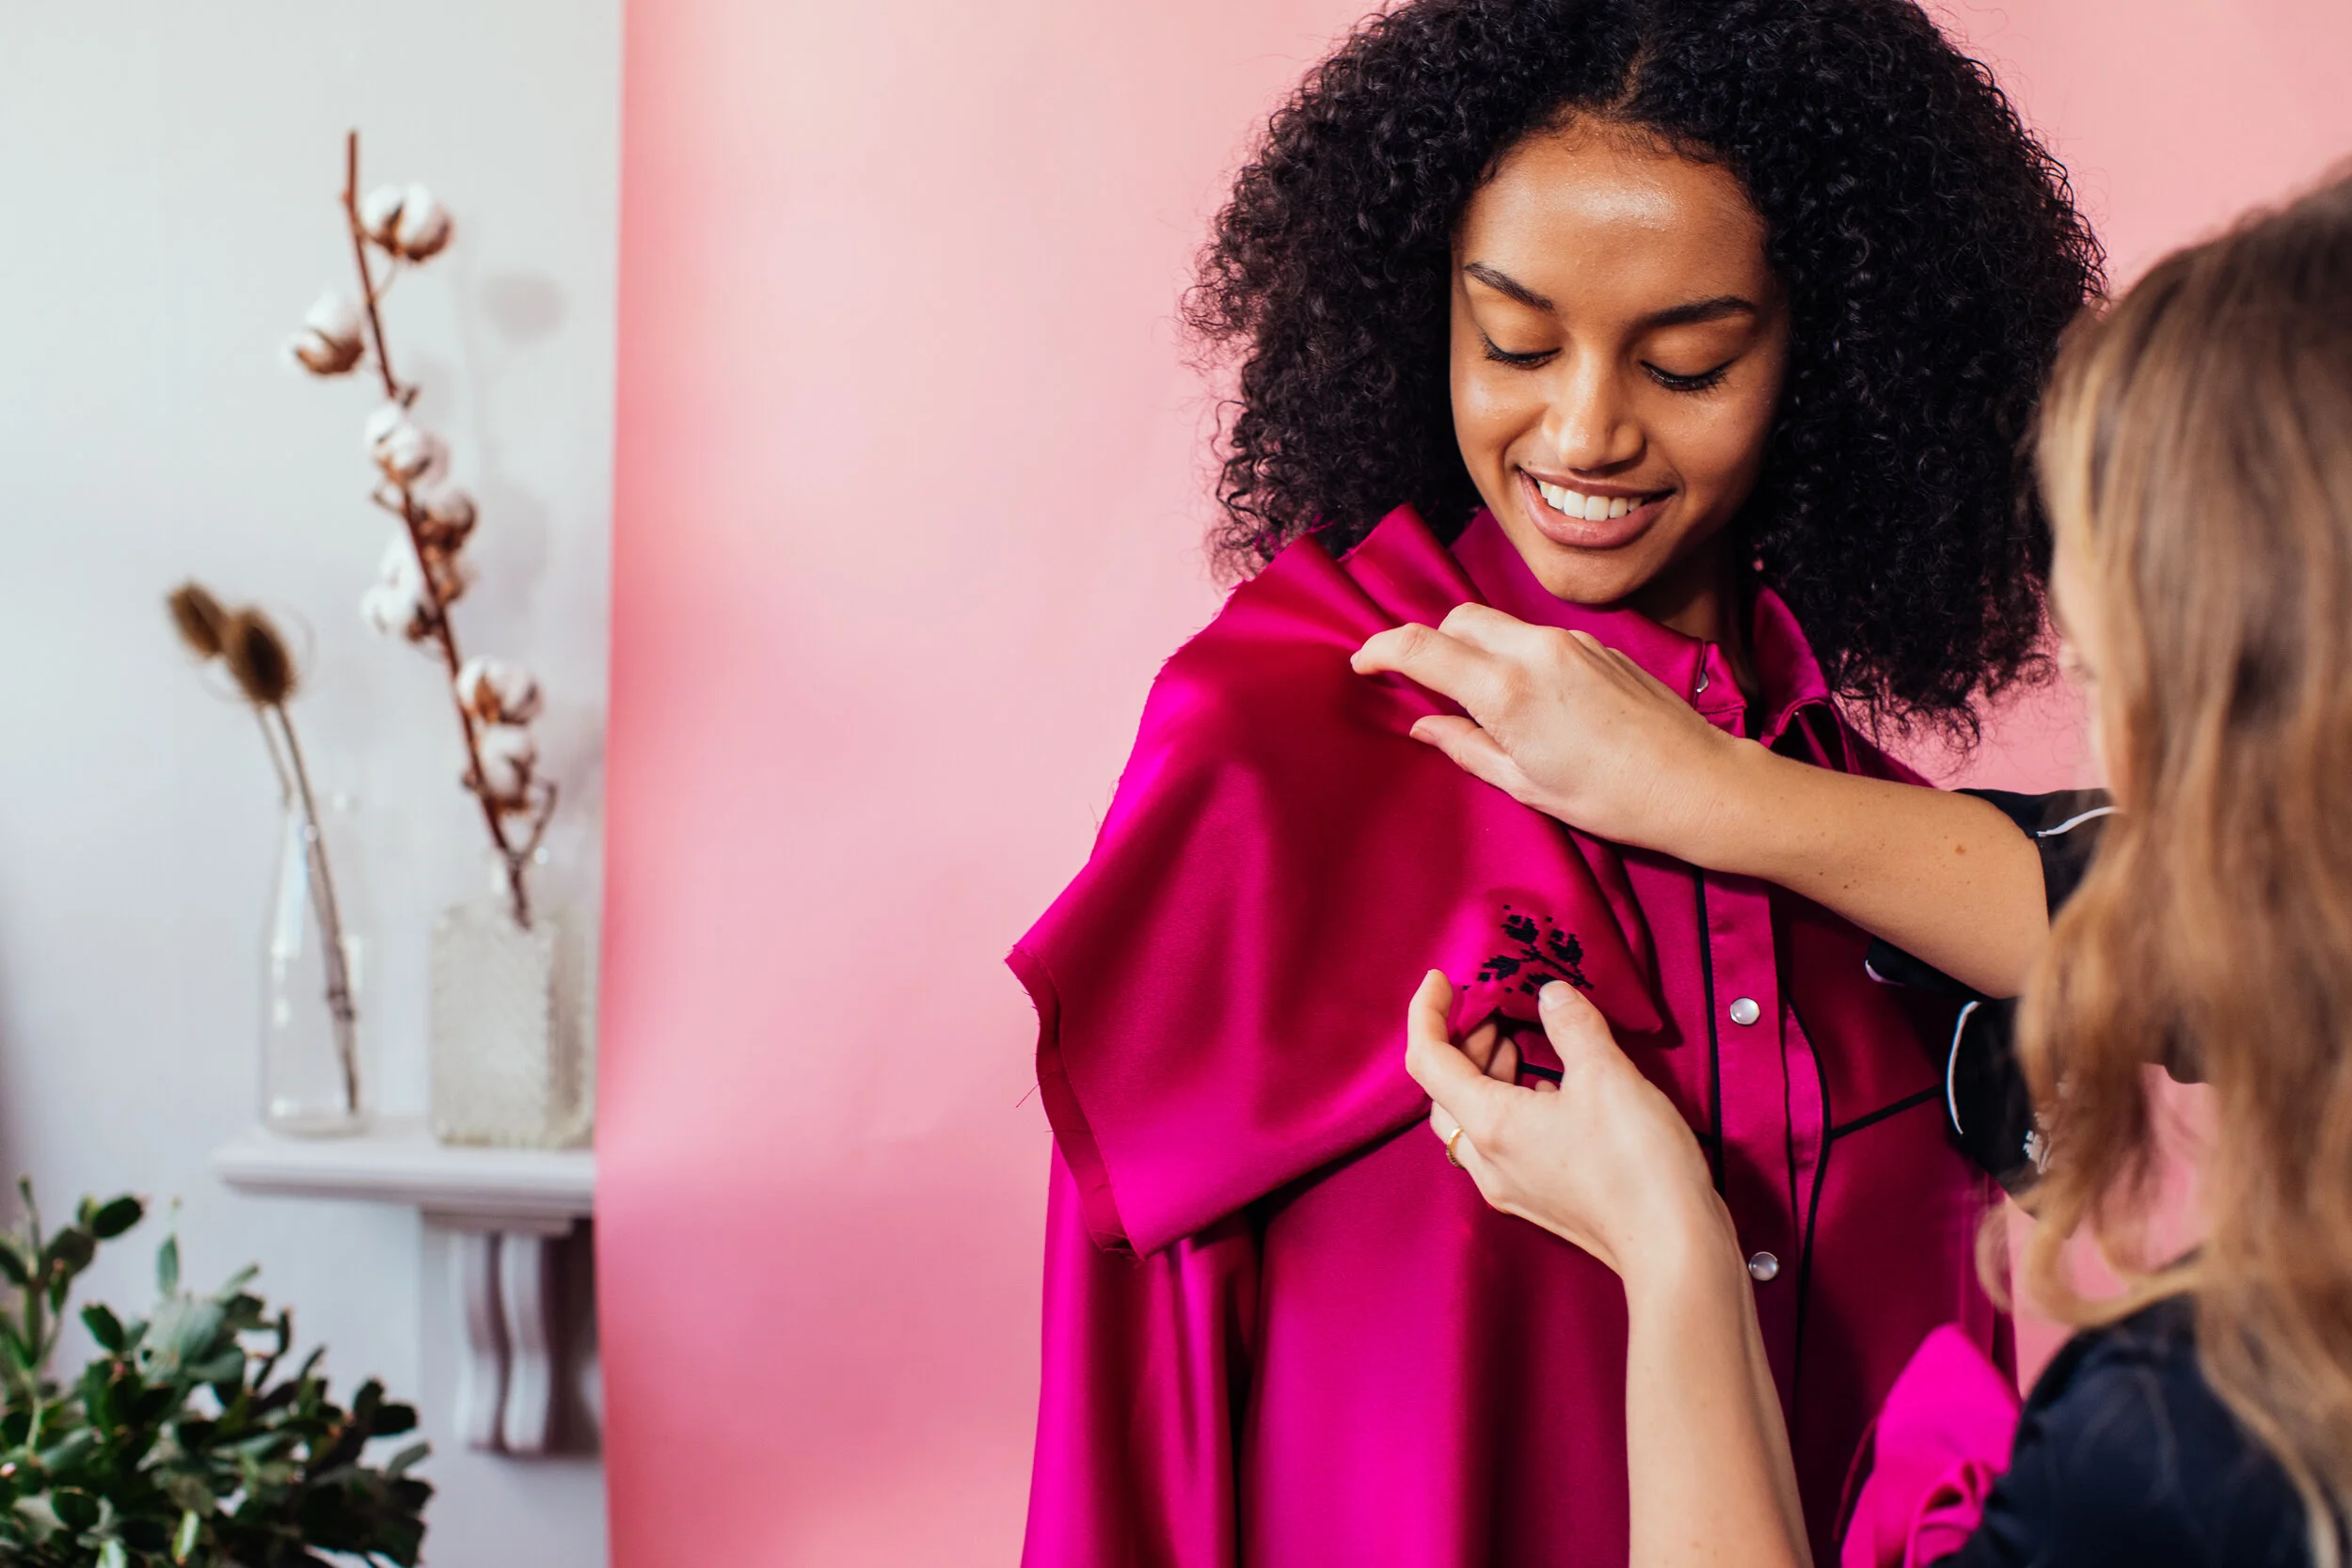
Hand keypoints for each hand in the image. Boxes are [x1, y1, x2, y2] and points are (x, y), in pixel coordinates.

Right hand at [1352, 604, 1750, 861]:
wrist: (1695, 782)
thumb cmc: (1610, 798)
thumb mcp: (1524, 784)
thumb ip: (1466, 745)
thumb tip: (1425, 724)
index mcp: (1507, 690)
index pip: (1420, 647)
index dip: (1379, 650)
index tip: (1361, 664)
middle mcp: (1535, 650)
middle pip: (1457, 620)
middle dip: (1430, 644)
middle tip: (1422, 686)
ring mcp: (1570, 642)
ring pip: (1497, 623)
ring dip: (1474, 648)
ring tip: (1478, 697)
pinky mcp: (1597, 645)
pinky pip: (1536, 636)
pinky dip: (1513, 654)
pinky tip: (1529, 698)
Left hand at [1405, 970, 1726, 1283]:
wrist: (1674, 1249)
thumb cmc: (1637, 1163)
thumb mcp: (1607, 1075)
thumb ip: (1572, 1025)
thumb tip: (1551, 995)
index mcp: (1490, 1125)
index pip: (1429, 1060)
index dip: (1427, 1014)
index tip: (1441, 979)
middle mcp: (1488, 1161)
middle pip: (1445, 1093)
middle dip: (1462, 1045)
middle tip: (1495, 1012)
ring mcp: (1512, 1186)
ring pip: (1472, 1121)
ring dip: (1486, 1075)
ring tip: (1519, 1042)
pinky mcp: (1539, 1198)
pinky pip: (1502, 1145)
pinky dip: (1510, 1106)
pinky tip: (1548, 1089)